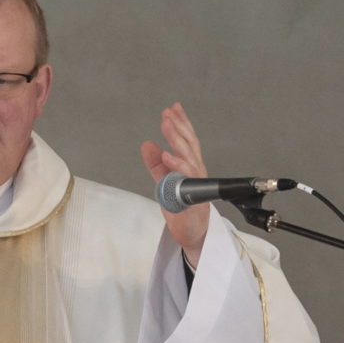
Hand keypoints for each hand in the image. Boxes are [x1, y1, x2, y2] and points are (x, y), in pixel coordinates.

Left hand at [139, 100, 212, 262]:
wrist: (193, 234)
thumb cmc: (182, 209)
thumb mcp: (164, 182)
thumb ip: (156, 164)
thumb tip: (147, 144)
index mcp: (191, 167)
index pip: (188, 141)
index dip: (182, 123)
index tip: (173, 108)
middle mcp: (197, 172)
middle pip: (189, 145)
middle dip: (179, 126)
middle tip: (168, 112)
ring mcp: (196, 184)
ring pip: (188, 156)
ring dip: (177, 139)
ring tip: (167, 124)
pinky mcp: (192, 198)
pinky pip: (185, 178)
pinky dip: (176, 165)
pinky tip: (166, 154)